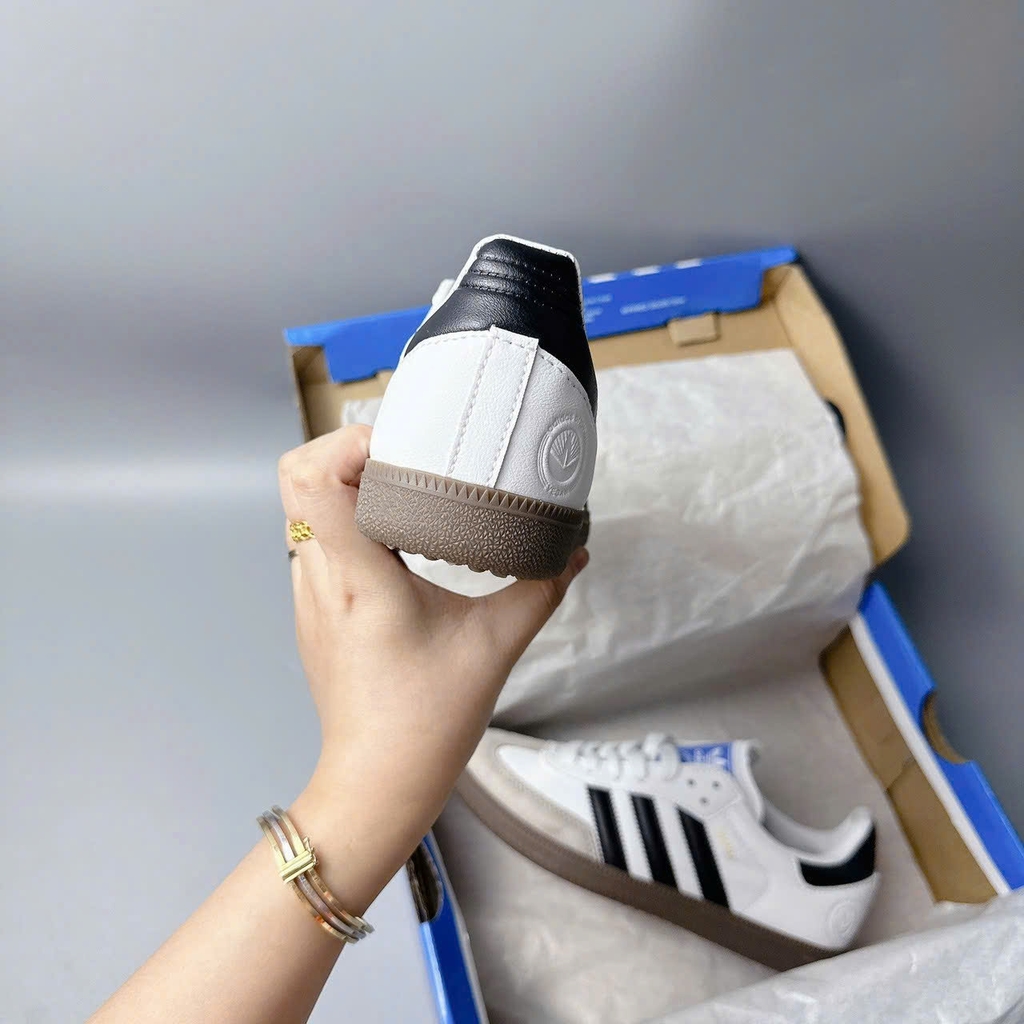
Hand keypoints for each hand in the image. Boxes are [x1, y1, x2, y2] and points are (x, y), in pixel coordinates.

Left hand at [278, 426, 587, 911]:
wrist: (377, 782)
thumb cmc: (427, 720)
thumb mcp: (496, 645)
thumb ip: (541, 589)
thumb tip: (574, 549)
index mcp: (357, 575)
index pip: (312, 479)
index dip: (347, 443)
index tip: (402, 447)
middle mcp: (320, 576)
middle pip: (300, 478)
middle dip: (349, 452)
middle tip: (407, 457)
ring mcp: (309, 595)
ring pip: (304, 509)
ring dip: (347, 486)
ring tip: (405, 491)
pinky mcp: (314, 611)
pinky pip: (315, 541)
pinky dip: (347, 522)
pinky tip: (395, 540)